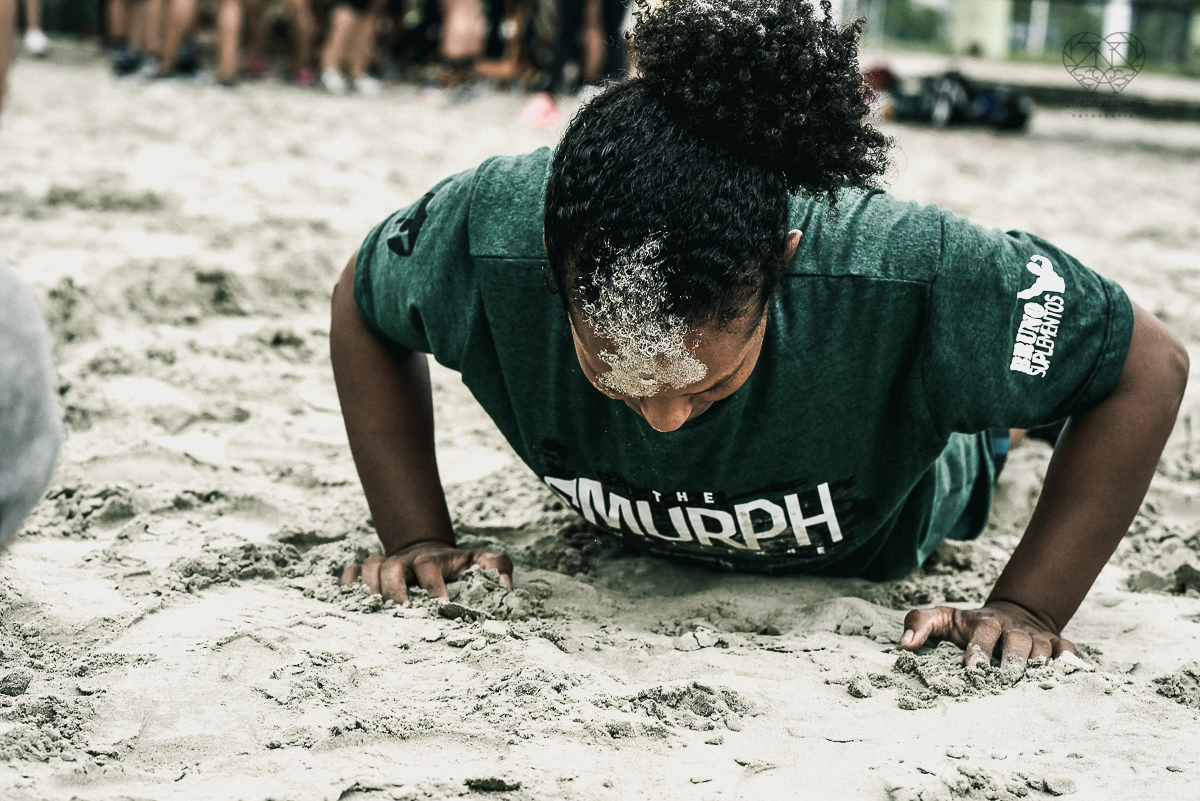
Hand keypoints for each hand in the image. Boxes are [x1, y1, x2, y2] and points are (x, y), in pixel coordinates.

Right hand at [339, 540, 512, 604]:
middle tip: (400, 613)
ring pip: (370, 566)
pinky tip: (347, 598)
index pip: (429, 567)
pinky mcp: (372, 573)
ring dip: (369, 586)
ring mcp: (387, 564)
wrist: (431, 552)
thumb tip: (506, 586)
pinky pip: (351, 571)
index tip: (440, 606)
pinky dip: (347, 581)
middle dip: (393, 589)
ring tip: (373, 611)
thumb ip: (497, 567)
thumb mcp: (482, 562)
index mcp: (433, 559)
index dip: (433, 586)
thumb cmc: (461, 566)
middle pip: (392, 565)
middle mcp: (406, 560)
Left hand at [900, 600, 1075, 669]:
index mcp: (985, 622)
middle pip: (1018, 641)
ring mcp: (1036, 636)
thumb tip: (905, 645)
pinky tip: (1067, 677)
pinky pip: (1067, 650)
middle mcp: (1013, 628)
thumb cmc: (967, 626)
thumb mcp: (941, 619)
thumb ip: (919, 624)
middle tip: (1005, 680)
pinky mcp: (1055, 643)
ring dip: (1039, 665)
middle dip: (1012, 660)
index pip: (983, 633)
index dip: (979, 650)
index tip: (972, 671)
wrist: (1010, 616)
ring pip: (1043, 648)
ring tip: (1031, 685)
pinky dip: (1069, 662)